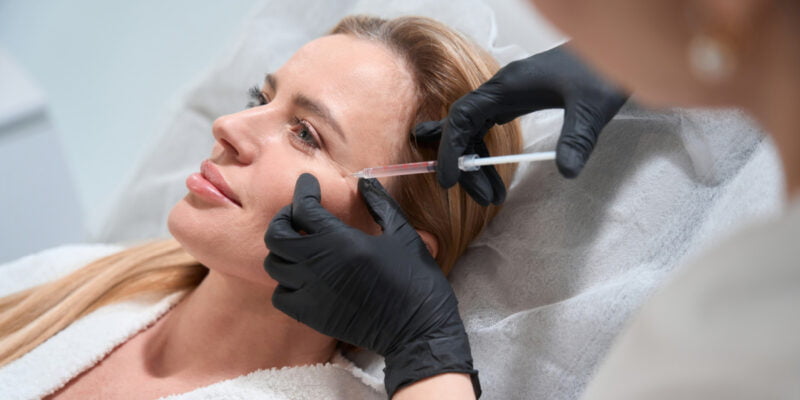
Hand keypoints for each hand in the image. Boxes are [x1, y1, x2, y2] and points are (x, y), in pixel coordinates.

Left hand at [264, 173, 479, 397]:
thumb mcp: (403, 234)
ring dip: (284, 250)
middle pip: (277, 234)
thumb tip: (364, 181)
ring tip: (302, 245)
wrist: (417, 330)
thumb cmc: (415, 280)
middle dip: (284, 219)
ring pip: (274, 264)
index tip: (308, 184)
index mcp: (342, 241)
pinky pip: (280, 295)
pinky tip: (303, 277)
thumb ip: (380, 205)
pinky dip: (285, 283)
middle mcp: (318, 265)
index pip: (304, 207)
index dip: (304, 190)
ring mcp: (311, 292)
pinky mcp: (311, 315)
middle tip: (300, 215)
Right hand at [415, 43, 627, 204]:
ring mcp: (508, 94)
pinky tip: (496, 171)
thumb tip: (566, 172)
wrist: (614, 50)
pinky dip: (487, 153)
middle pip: (464, 127)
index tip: (450, 180)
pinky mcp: (519, 100)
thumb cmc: (602, 71)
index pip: (462, 117)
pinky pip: (489, 127)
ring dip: (477, 162)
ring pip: (475, 130)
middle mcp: (502, 89)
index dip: (451, 149)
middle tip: (485, 197)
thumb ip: (577, 138)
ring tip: (493, 194)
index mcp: (508, 85)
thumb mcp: (593, 107)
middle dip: (467, 164)